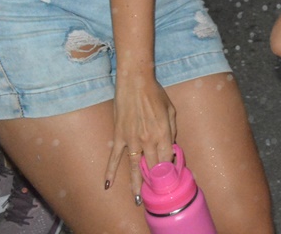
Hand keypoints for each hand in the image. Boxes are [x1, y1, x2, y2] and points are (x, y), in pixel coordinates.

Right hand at [106, 72, 176, 197]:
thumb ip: (172, 129)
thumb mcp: (170, 110)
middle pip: (153, 166)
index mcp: (163, 133)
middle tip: (156, 192)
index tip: (169, 175)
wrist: (135, 82)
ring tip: (136, 199)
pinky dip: (110, 171)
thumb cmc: (155, 94)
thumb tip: (171, 146)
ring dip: (136, 184)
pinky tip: (107, 184)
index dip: (169, 168)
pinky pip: (114, 157)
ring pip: (135, 167)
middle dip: (155, 180)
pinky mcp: (119, 136)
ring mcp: (132, 140)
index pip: (167, 158)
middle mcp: (148, 139)